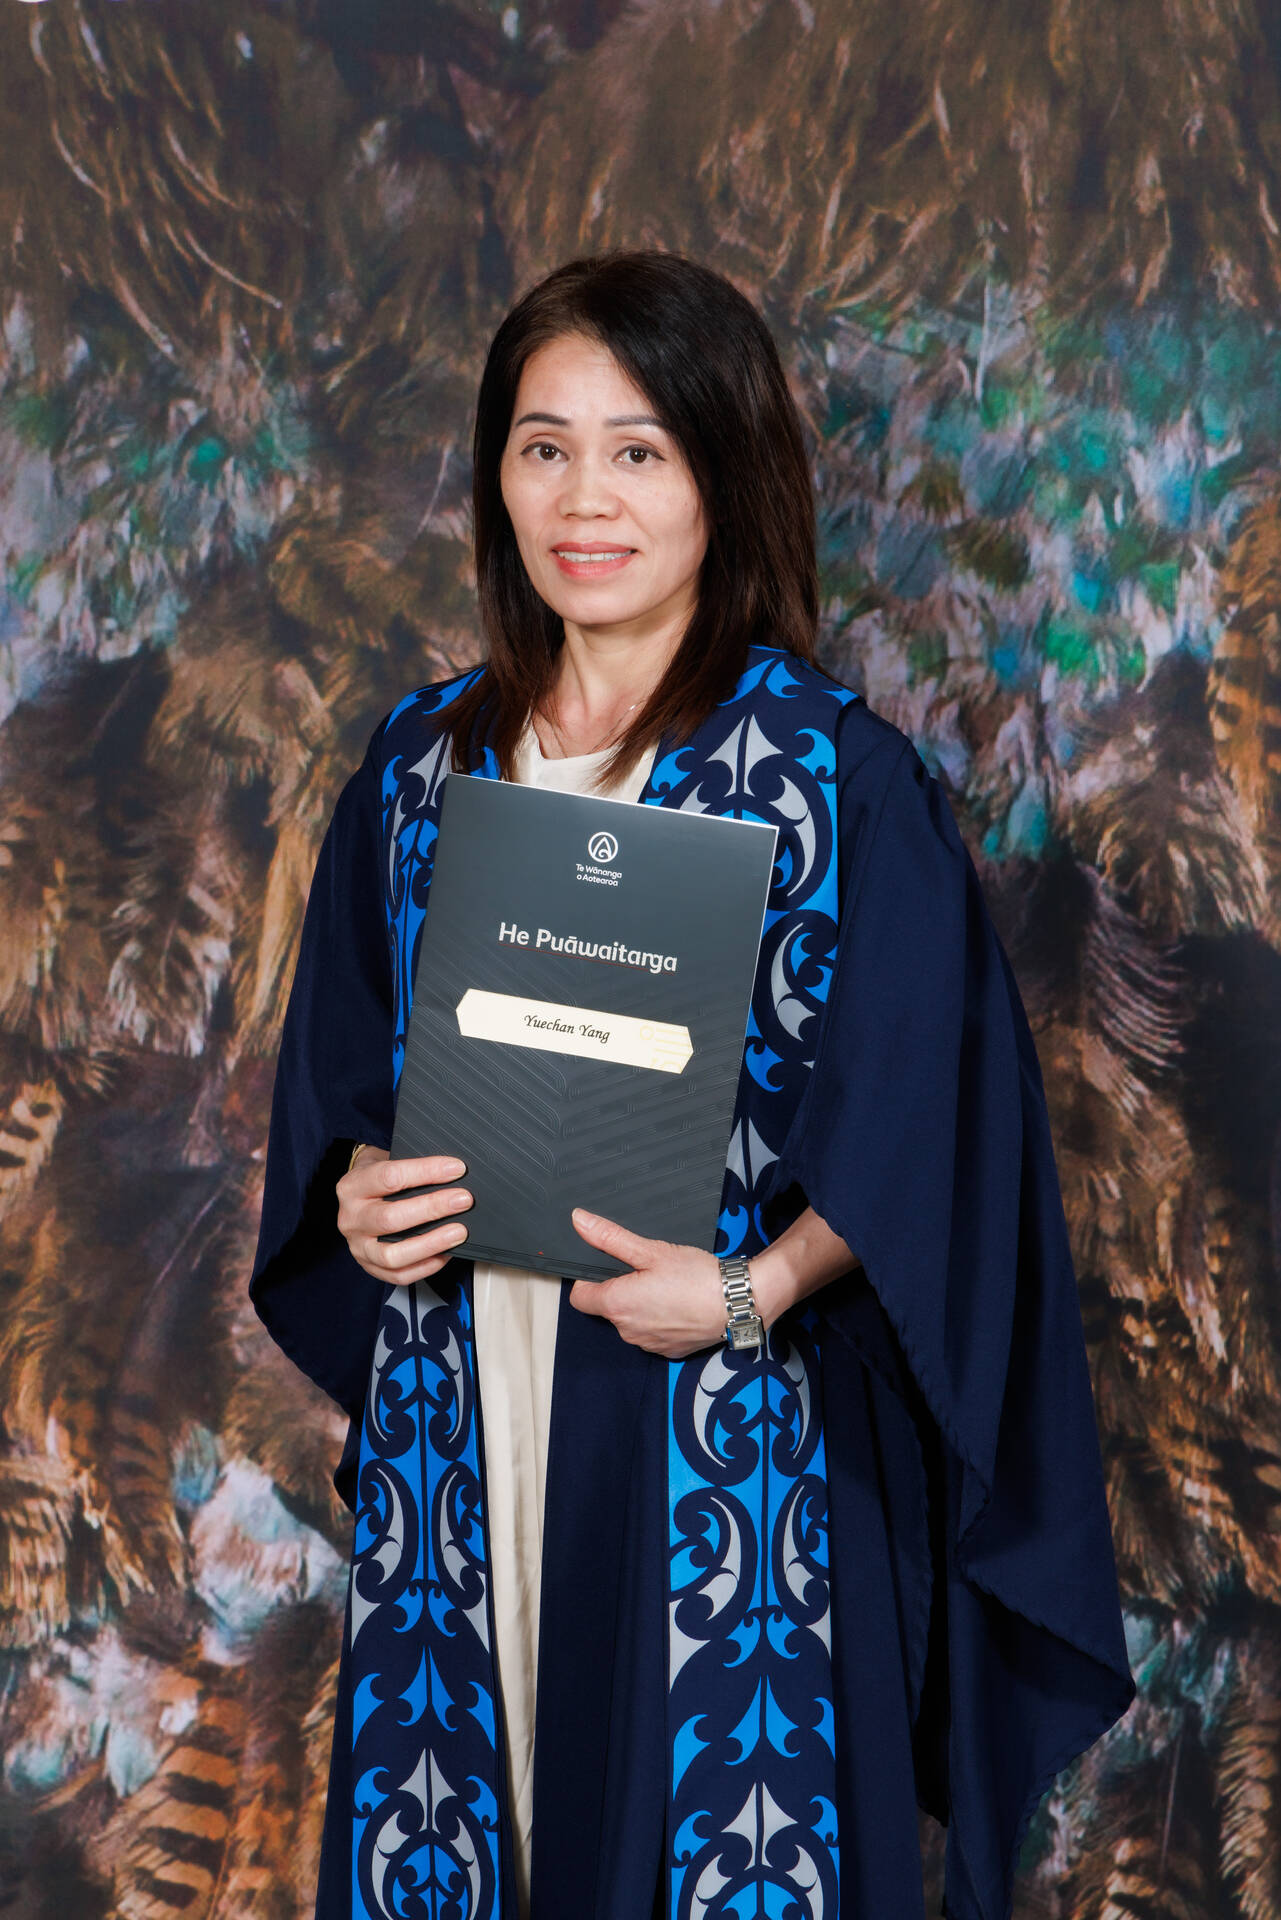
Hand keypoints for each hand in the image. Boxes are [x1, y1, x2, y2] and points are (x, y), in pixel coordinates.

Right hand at [335, 1146, 472, 1287]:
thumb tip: (454, 1172)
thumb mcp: (385, 1161)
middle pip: (391, 1218)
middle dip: (433, 1208)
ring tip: (458, 1232)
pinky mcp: (370, 1267)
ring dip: (431, 1243)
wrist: (357, 1197)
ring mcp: (358, 1247)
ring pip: (393, 1254)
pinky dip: (426, 1266)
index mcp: (353, 1186)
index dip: (427, 1172)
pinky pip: (399, 1275)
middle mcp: (351, 1218)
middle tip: (462, 1200)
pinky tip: (446, 1253)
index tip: (456, 1169)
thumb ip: (413, 1168)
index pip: (390, 1177)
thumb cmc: (378, 1179)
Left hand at [567, 1209, 729, 1358]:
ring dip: (641, 1305)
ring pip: (631, 1321)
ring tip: (668, 1287)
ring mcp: (648, 1343)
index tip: (607, 1268)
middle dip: (621, 1289)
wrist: (737, 1303)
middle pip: (608, 1308)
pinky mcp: (667, 1350)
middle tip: (648, 1271)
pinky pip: (652, 1333)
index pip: (579, 1297)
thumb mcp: (651, 1250)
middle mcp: (627, 1330)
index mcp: (617, 1304)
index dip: (588, 1280)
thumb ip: (610, 1237)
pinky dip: (660, 1319)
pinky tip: (678, 1304)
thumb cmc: (697, 1277)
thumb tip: (580, 1222)